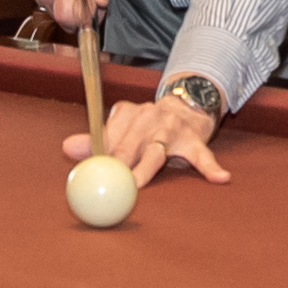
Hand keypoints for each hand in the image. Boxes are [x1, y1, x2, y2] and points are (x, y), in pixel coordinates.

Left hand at [64, 95, 230, 187]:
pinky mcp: (194, 139)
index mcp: (127, 114)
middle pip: (129, 146)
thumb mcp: (122, 125)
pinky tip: (219, 178)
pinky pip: (202, 156)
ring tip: (137, 183)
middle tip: (108, 185)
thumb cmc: (149, 123)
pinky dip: (210, 167)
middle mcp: (148, 117)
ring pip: (157, 152)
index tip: (93, 172)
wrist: (188, 102)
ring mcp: (172, 128)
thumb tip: (68, 148)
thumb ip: (97, 138)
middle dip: (118, 165)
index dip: (100, 156)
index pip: (109, 136)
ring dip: (147, 168)